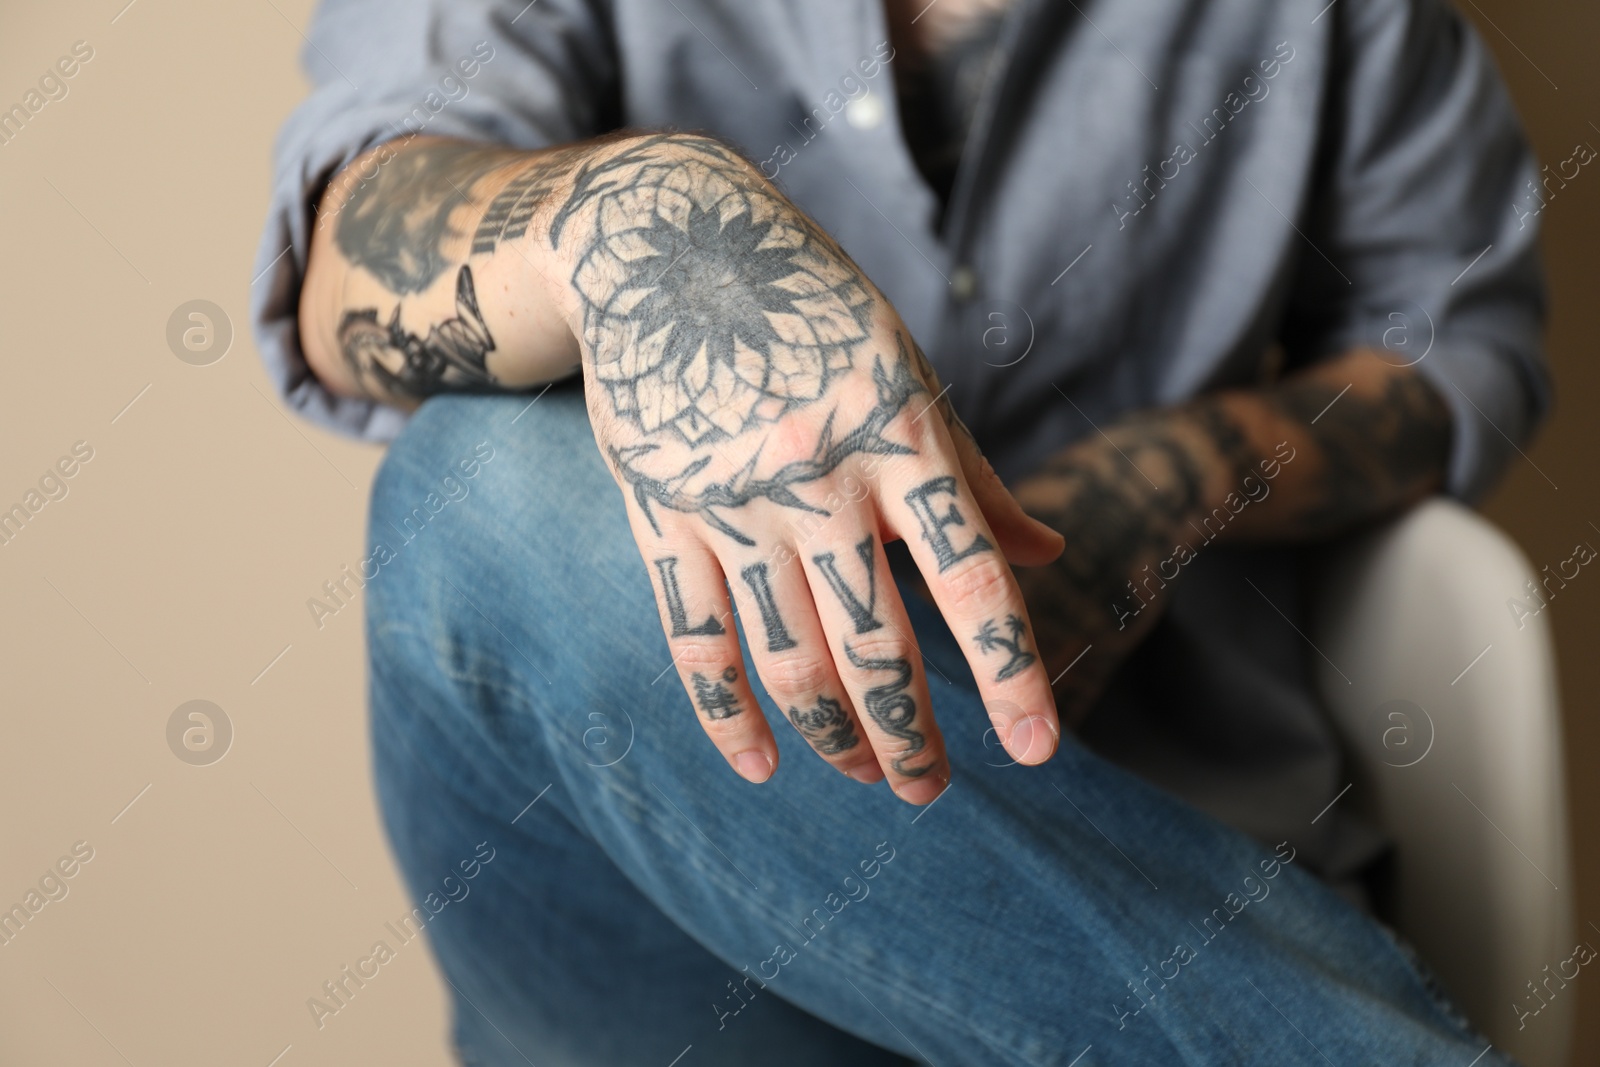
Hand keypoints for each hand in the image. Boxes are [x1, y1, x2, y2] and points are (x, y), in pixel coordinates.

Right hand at [547, 134, 1064, 802]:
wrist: (665, 246)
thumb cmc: (810, 308)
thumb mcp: (905, 369)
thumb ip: (971, 474)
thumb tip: (1044, 555)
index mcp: (898, 435)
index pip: (970, 579)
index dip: (1007, 673)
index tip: (1036, 749)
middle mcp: (820, 479)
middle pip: (875, 644)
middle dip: (909, 737)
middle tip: (928, 790)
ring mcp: (734, 503)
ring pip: (790, 658)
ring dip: (834, 736)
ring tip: (866, 774)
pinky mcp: (663, 516)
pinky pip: (694, 640)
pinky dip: (726, 714)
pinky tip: (758, 763)